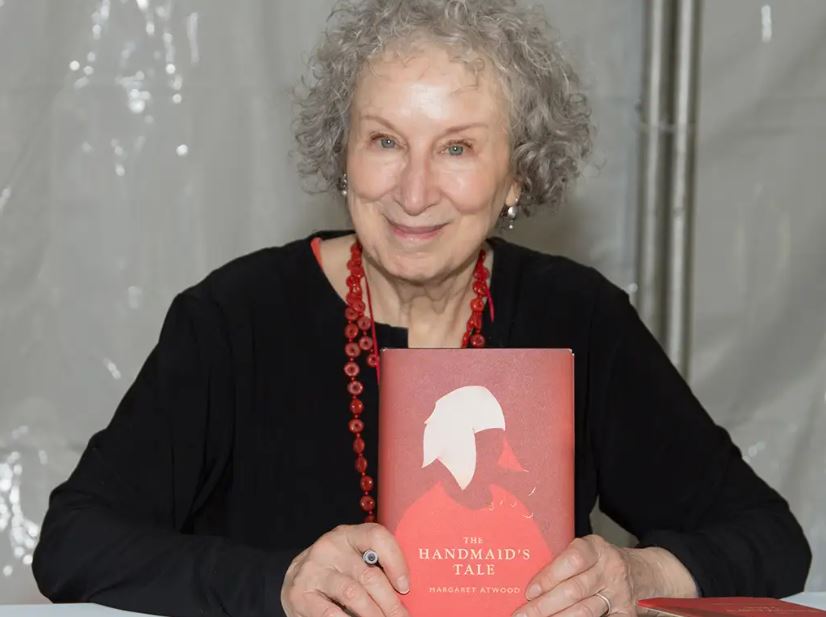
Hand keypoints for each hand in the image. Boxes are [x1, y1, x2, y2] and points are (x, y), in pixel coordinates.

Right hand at [281, 523, 410, 616]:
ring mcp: (312, 570)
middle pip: (368, 575)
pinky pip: (331, 614)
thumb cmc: (337, 571)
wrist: (297, 581)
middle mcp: (329, 548)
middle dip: (390, 603)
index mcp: (348, 535)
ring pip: (353, 595)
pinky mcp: (299, 594)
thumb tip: (406, 591)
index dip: (395, 562)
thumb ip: (375, 566)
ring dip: (374, 615)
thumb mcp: (354, 559)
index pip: (376, 537)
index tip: (405, 587)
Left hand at [512, 534, 697, 616]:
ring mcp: (619, 593)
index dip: (548, 576)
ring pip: (585, 610)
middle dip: (544, 605)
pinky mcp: (626, 613)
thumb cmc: (604, 562)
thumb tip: (531, 585)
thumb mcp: (588, 551)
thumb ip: (564, 562)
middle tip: (522, 614)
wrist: (645, 572)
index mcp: (596, 548)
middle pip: (574, 590)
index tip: (529, 591)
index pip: (571, 561)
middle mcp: (610, 569)